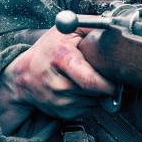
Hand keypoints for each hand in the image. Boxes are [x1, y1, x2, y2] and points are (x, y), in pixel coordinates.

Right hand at [0, 27, 115, 133]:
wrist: (24, 75)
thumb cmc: (48, 50)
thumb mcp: (66, 30)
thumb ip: (91, 27)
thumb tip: (115, 31)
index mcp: (61, 59)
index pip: (91, 81)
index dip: (109, 83)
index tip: (117, 77)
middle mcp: (58, 84)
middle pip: (96, 92)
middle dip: (107, 86)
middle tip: (109, 77)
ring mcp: (60, 102)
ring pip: (95, 102)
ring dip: (99, 93)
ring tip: (89, 79)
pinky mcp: (63, 113)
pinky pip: (89, 109)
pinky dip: (90, 100)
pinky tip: (80, 88)